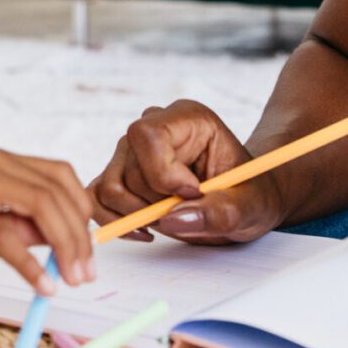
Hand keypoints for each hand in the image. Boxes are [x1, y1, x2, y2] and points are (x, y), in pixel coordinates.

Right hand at [0, 143, 94, 294]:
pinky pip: (3, 234)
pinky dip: (28, 264)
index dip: (81, 212)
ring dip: (64, 247)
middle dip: (80, 236)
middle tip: (85, 273)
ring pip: (39, 206)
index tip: (89, 249)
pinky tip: (40, 285)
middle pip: (55, 191)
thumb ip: (12, 221)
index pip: (58, 175)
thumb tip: (57, 242)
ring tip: (70, 280)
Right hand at [88, 100, 286, 244]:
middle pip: (129, 168)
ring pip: (110, 187)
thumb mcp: (250, 207)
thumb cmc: (250, 194)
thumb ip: (218, 212)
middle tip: (188, 213)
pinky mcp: (118, 173)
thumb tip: (171, 219)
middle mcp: (152, 126)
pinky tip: (145, 230)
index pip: (148, 135)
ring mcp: (130, 150)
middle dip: (156, 202)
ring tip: (171, 220)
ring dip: (138, 214)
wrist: (243, 199)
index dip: (162, 172)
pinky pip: (96, 197)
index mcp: (187, 118)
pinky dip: (115, 220)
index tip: (193, 195)